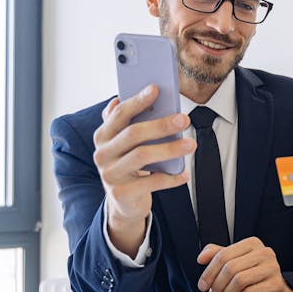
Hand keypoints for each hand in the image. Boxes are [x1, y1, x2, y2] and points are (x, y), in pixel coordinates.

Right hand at [93, 87, 194, 255]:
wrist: (123, 202)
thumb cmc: (129, 165)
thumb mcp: (126, 143)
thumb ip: (131, 121)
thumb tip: (144, 94)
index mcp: (103, 136)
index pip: (119, 114)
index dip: (137, 100)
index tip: (156, 89)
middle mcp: (102, 154)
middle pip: (133, 134)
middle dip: (160, 125)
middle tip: (184, 119)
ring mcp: (110, 174)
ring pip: (142, 156)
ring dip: (170, 149)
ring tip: (191, 144)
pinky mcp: (122, 193)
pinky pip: (151, 182)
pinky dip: (171, 178)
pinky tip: (184, 174)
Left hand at [197, 237, 292, 291]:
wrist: (275, 290)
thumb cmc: (253, 275)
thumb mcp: (234, 262)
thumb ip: (217, 255)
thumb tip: (202, 257)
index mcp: (252, 243)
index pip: (223, 255)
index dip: (209, 272)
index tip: (202, 285)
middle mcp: (264, 252)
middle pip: (231, 268)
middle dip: (217, 285)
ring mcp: (272, 268)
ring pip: (240, 281)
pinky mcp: (276, 285)